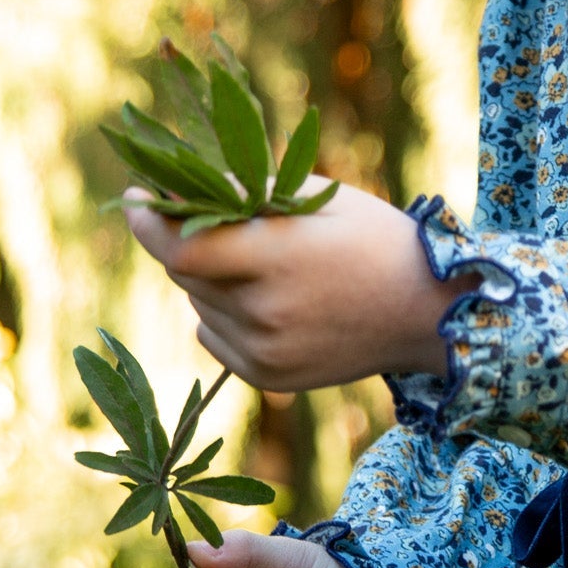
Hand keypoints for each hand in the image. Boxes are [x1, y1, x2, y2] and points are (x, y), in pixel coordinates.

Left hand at [124, 179, 474, 391]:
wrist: (429, 313)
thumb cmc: (376, 239)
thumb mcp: (318, 200)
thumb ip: (248, 195)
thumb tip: (178, 189)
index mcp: (279, 258)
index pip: (180, 249)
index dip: (149, 223)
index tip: (137, 197)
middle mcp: (266, 311)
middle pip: (187, 275)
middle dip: (189, 244)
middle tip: (215, 222)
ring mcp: (267, 351)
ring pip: (198, 306)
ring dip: (210, 282)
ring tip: (262, 268)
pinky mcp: (269, 377)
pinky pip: (214, 338)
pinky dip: (224, 317)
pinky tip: (269, 304)